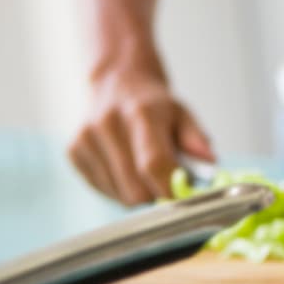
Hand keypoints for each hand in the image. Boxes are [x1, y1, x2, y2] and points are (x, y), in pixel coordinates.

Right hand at [68, 66, 213, 204]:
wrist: (117, 85)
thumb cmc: (156, 107)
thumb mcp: (183, 114)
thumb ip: (196, 138)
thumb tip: (209, 161)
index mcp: (140, 113)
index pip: (153, 164)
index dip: (171, 189)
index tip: (186, 198)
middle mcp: (107, 124)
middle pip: (135, 188)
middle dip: (157, 195)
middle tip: (168, 184)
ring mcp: (85, 139)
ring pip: (120, 195)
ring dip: (139, 193)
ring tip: (146, 171)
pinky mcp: (73, 152)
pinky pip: (104, 190)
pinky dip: (121, 189)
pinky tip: (127, 169)